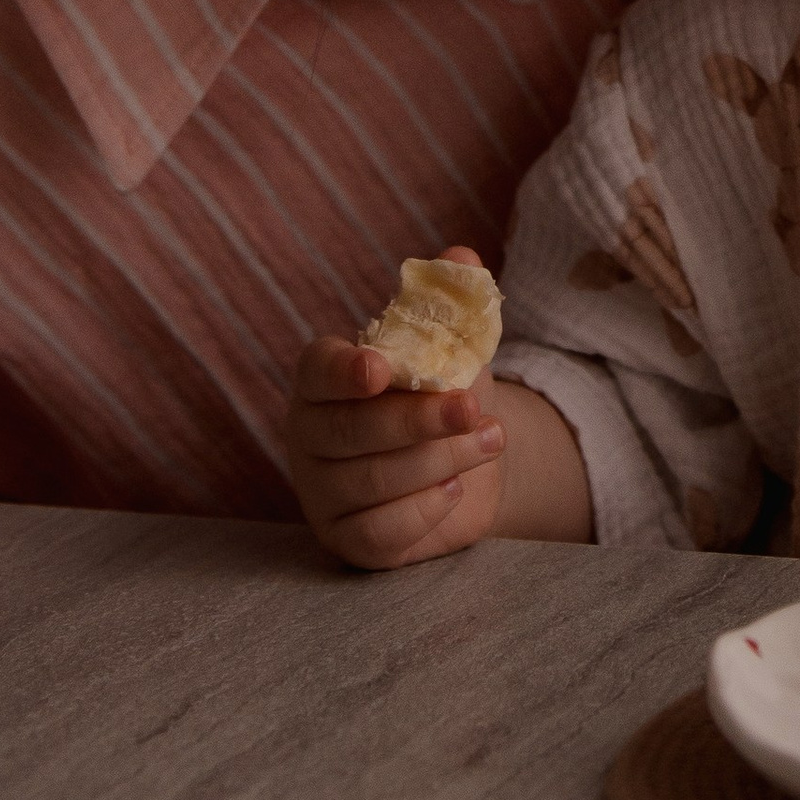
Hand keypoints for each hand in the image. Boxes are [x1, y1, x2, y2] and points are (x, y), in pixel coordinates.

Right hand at [285, 243, 508, 569]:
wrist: (465, 463)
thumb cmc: (444, 393)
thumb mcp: (455, 347)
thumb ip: (453, 302)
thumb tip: (462, 258)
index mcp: (322, 378)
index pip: (316, 370)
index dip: (345, 370)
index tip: (381, 369)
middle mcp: (309, 435)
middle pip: (349, 432)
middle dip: (418, 420)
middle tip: (473, 408)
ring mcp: (321, 493)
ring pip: (371, 482)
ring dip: (440, 459)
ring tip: (490, 439)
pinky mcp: (348, 541)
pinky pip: (378, 534)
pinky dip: (422, 511)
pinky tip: (454, 488)